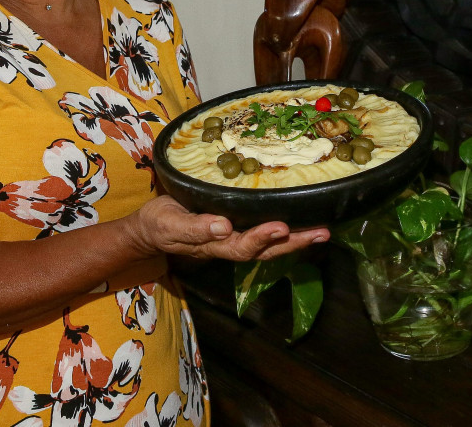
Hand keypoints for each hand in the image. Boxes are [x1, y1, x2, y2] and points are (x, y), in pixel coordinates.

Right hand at [130, 196, 328, 261]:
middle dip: (292, 243)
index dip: (261, 238)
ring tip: (322, 231)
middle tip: (319, 232)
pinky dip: (286, 231)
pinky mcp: (238, 226)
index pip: (242, 245)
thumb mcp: (169, 224)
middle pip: (265, 250)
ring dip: (296, 239)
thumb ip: (194, 227)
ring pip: (270, 245)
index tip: (280, 227)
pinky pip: (265, 232)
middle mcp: (229, 244)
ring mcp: (234, 238)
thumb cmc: (159, 223)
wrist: (150, 229)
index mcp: (213, 244)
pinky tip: (304, 221)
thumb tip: (223, 226)